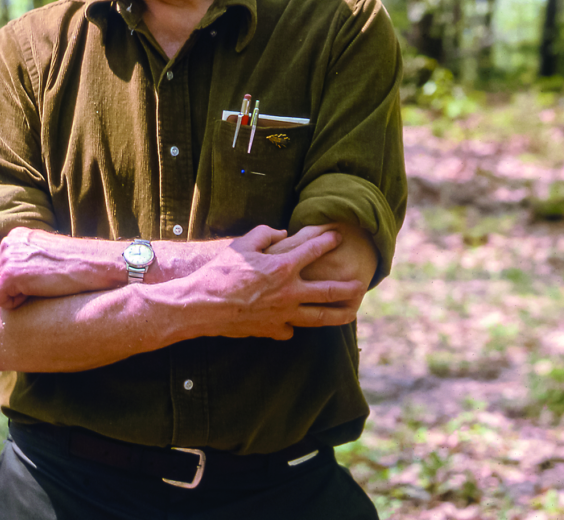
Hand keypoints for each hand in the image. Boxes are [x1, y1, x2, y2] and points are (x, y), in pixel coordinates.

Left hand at [0, 228, 116, 308]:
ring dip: (15, 295)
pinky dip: (15, 303)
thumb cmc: (76, 263)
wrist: (94, 264)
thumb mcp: (46, 253)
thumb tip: (14, 276)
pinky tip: (37, 292)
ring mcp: (7, 257)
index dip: (17, 280)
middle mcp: (8, 242)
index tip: (38, 279)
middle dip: (13, 288)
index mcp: (16, 235)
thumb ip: (27, 256)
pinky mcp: (9, 275)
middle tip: (42, 284)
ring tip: (41, 286)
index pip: (0, 266)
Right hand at [188, 225, 365, 340]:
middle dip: (348, 287)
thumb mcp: (243, 244)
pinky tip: (297, 324)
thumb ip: (265, 233)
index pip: (314, 250)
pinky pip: (290, 329)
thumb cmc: (220, 272)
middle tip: (362, 284)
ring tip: (352, 314)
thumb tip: (281, 232)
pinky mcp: (271, 330)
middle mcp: (289, 293)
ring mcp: (282, 315)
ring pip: (318, 317)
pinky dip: (295, 326)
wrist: (201, 305)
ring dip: (338, 315)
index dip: (328, 240)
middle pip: (329, 291)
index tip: (338, 235)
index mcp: (283, 268)